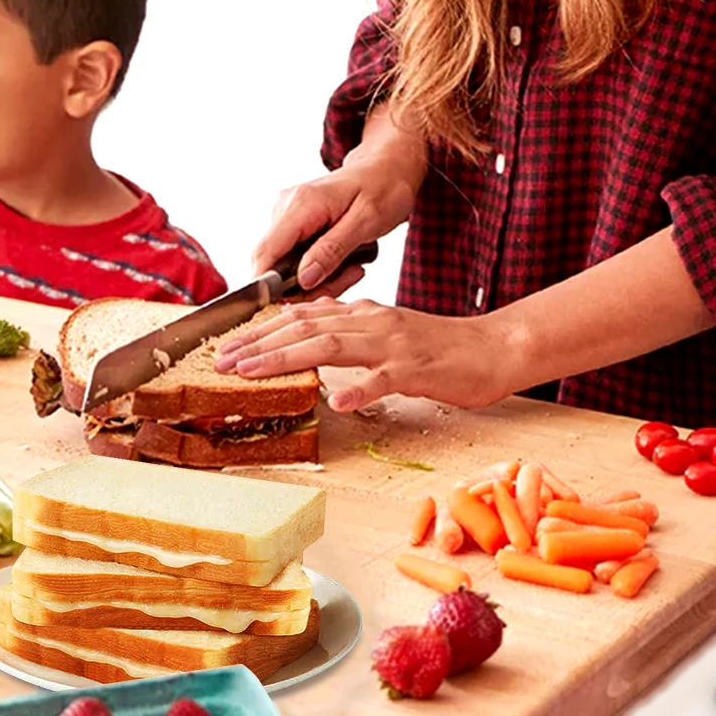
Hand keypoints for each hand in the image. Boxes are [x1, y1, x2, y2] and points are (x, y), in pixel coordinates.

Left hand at [212, 295, 507, 411]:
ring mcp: (395, 344)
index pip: (304, 317)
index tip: (228, 347)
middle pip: (307, 328)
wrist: (494, 348)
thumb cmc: (442, 348)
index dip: (262, 331)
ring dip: (288, 359)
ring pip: (334, 346)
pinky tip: (338, 401)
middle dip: (259, 345)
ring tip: (253, 373)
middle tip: (222, 362)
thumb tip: (310, 333)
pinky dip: (361, 388)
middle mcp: (375, 322)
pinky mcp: (418, 369)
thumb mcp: (389, 334)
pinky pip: (385, 378)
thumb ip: (352, 332)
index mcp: (366, 314)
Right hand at [253, 110, 427, 290]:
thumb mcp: (367, 221)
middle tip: (350, 277)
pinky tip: (346, 262)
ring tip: (354, 268)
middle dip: (309, 286)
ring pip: (286, 267)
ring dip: (320, 278)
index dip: (270, 287)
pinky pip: (295, 259)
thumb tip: (303, 280)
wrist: (388, 168)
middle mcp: (286, 207)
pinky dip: (320, 268)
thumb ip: (333, 250)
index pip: (265, 253)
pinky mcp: (294, 224)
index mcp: (301, 204)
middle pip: (275, 266)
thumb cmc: (384, 187)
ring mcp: (287, 215)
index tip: (298, 304)